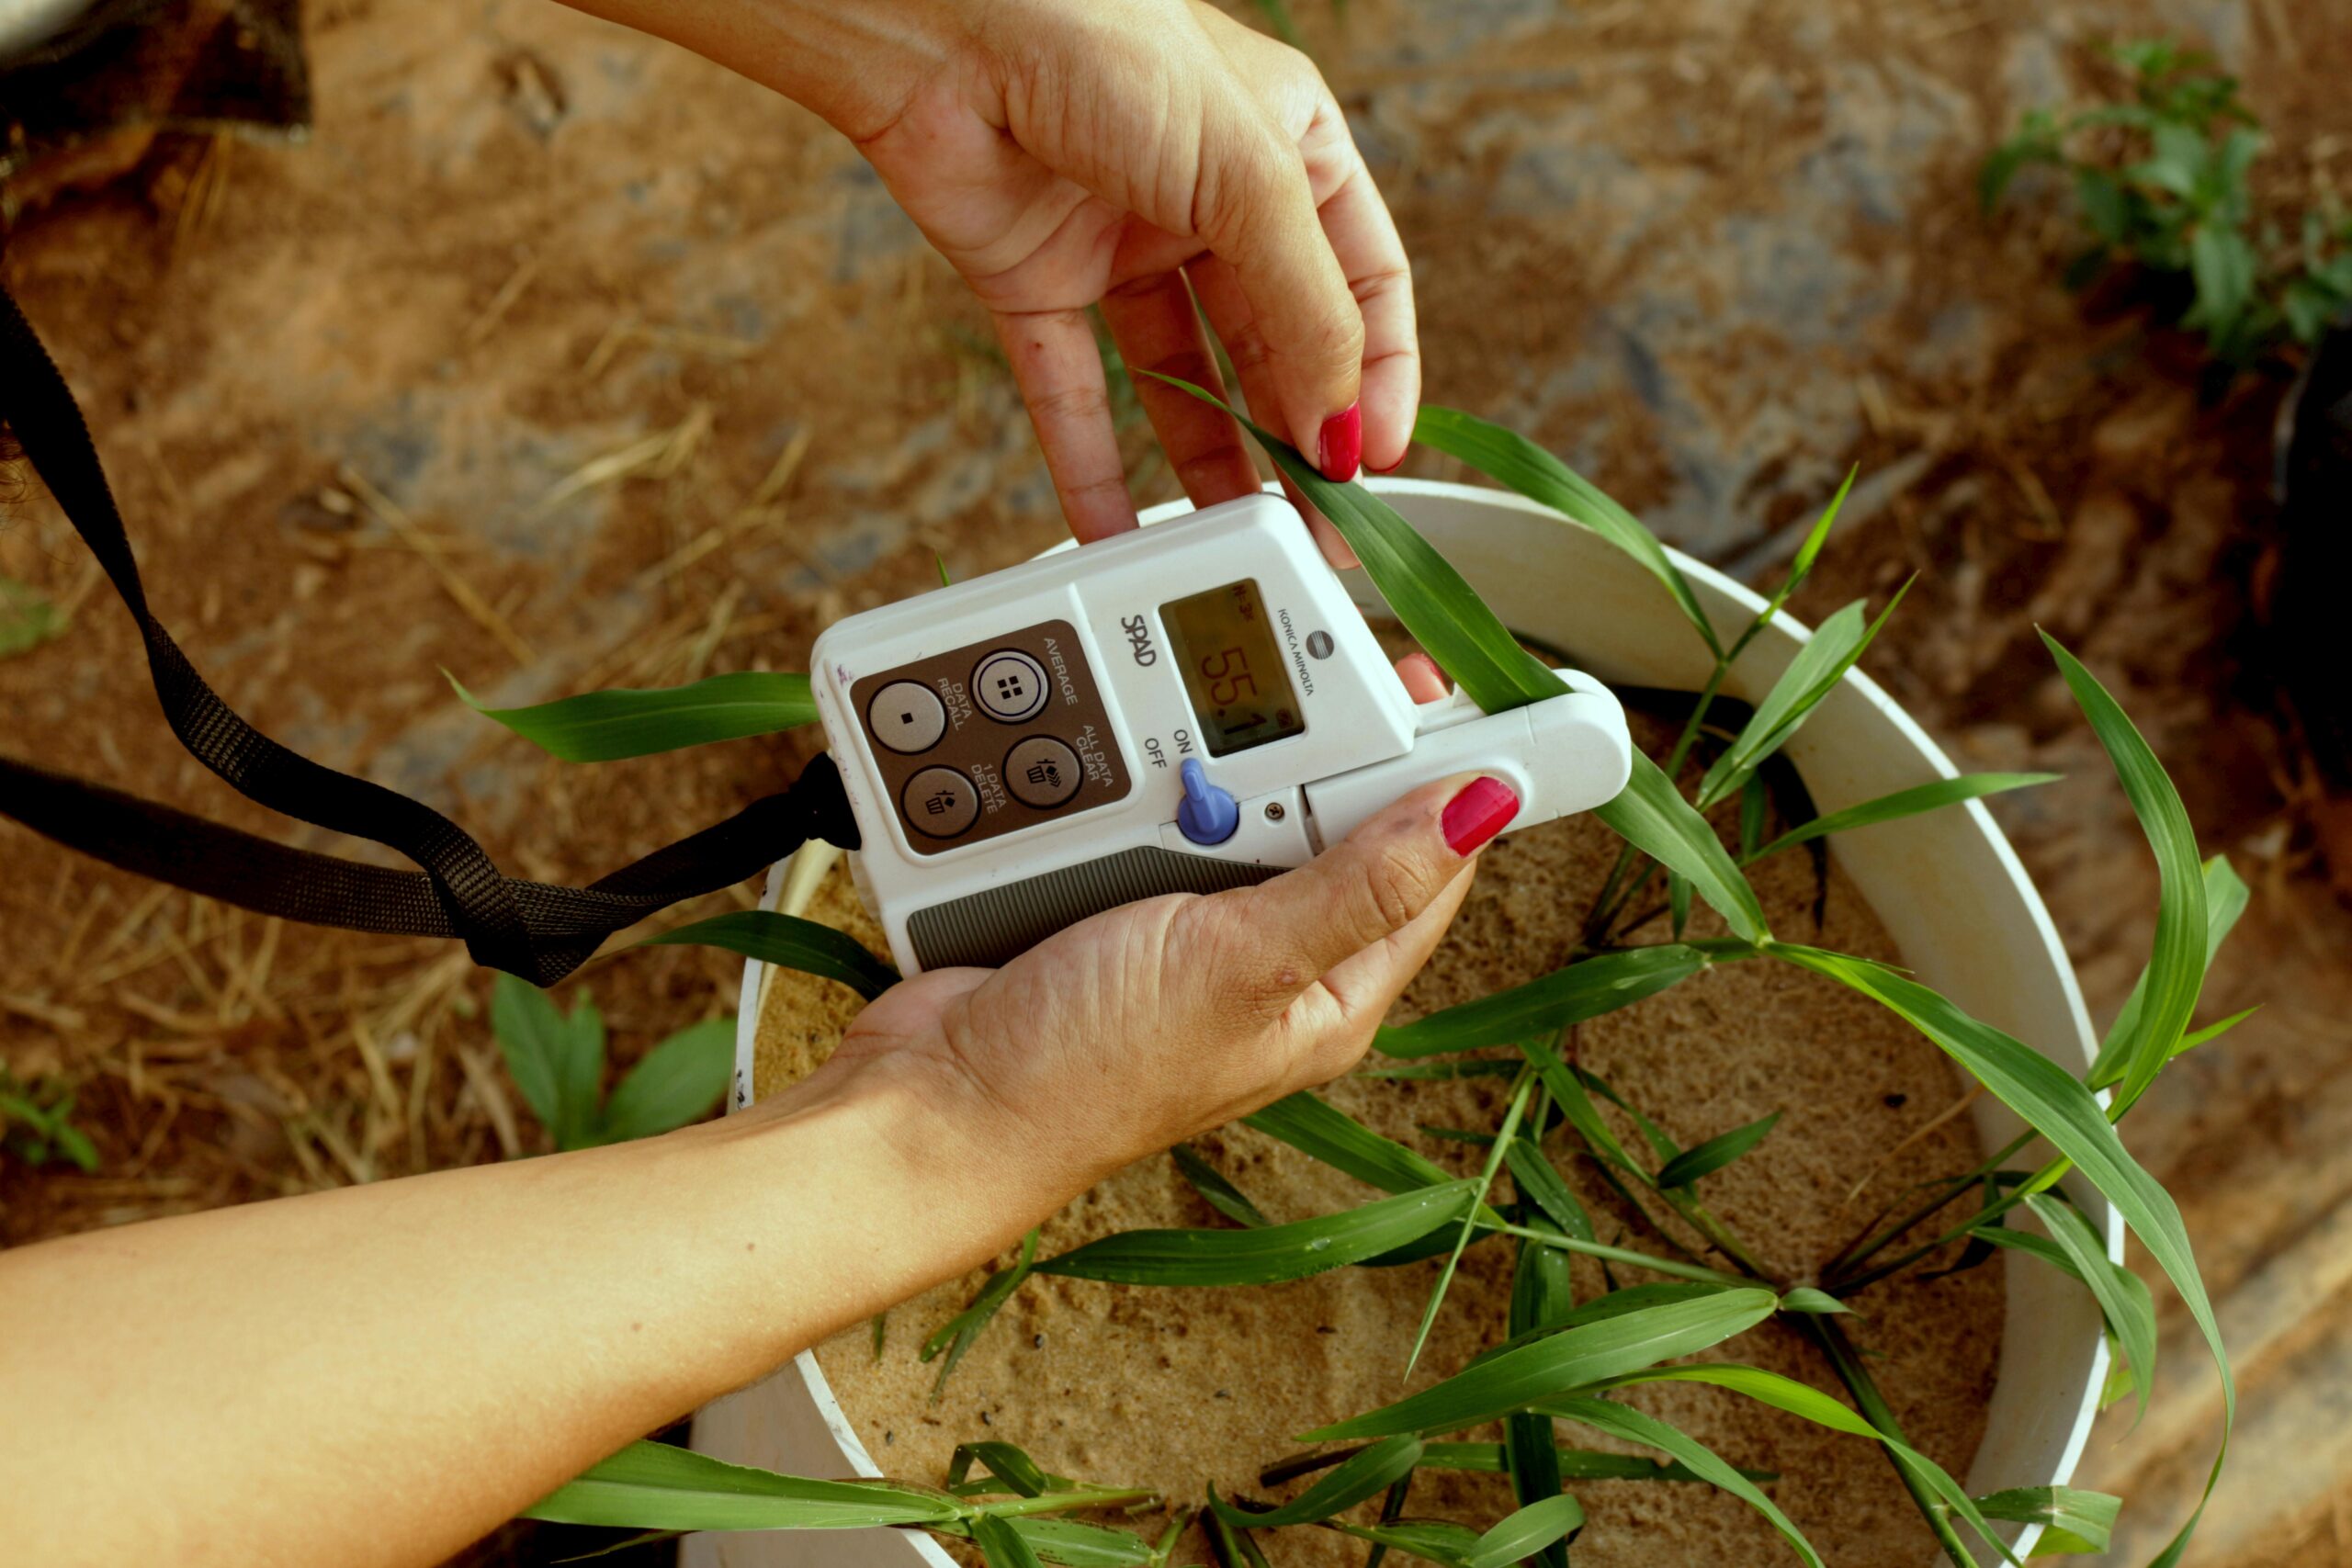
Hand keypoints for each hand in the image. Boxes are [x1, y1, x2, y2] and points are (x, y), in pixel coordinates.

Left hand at [568, 0, 1418, 558]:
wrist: (940, 22)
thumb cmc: (1104, 38)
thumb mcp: (1247, 176)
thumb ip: (1307, 310)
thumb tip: (1339, 430)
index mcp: (1289, 149)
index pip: (1364, 283)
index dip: (1374, 374)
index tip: (1372, 457)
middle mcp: (1211, 200)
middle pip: (1276, 342)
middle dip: (1296, 435)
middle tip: (1314, 524)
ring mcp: (1123, 244)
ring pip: (1184, 381)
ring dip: (1211, 463)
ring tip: (1236, 541)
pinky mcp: (1038, 280)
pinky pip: (1077, 393)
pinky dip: (1094, 464)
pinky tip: (1122, 529)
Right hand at [821, 771, 1518, 1201]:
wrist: (934, 1099)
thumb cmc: (1087, 1072)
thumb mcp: (1245, 964)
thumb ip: (1361, 883)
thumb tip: (1481, 808)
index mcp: (1335, 988)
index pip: (1431, 863)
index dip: (1443, 772)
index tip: (1436, 684)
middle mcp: (1272, 957)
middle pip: (1331, 814)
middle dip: (1304, 755)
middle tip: (1273, 715)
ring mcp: (1190, 923)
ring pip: (1234, 800)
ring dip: (1206, 766)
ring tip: (1175, 765)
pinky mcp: (1115, 894)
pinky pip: (1148, 808)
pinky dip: (1133, 779)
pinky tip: (1115, 767)